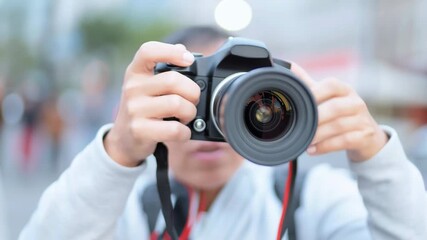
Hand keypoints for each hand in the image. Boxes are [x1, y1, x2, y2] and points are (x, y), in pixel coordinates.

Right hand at [104, 42, 200, 166]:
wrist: (124, 139)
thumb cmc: (143, 108)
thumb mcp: (147, 86)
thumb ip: (165, 70)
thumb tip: (184, 51)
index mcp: (135, 72)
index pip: (148, 51)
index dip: (171, 51)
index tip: (189, 59)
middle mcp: (132, 88)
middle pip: (173, 80)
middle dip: (193, 92)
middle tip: (192, 100)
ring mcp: (134, 109)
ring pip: (177, 104)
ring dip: (190, 113)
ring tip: (186, 117)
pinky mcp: (139, 130)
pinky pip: (174, 129)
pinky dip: (185, 132)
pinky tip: (182, 132)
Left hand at [291, 64, 388, 161]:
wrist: (368, 136)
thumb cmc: (343, 114)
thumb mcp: (329, 98)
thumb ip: (310, 85)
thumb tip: (290, 67)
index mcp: (344, 90)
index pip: (331, 85)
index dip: (315, 92)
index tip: (299, 103)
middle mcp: (356, 102)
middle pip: (335, 107)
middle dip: (315, 118)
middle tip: (299, 126)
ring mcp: (362, 120)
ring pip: (338, 126)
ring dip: (318, 135)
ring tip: (304, 140)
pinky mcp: (365, 137)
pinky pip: (344, 141)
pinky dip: (326, 146)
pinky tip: (313, 149)